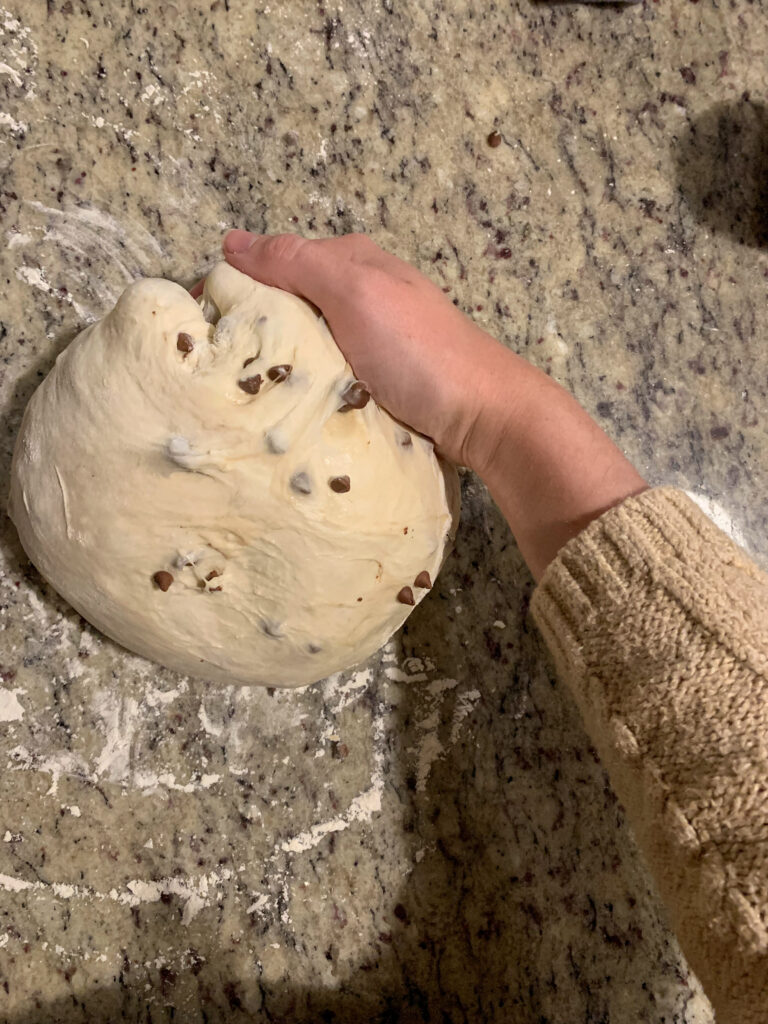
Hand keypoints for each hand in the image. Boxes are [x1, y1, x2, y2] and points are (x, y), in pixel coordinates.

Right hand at [218, 230, 515, 468]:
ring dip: (279, 367)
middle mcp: (359, 297)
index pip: (274, 263)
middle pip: (287, 309)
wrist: (483, 416)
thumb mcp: (354, 291)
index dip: (235, 289)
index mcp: (351, 263)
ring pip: (305, 348)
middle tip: (213, 372)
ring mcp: (370, 344)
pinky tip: (289, 410)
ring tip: (242, 396)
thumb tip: (232, 240)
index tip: (198, 325)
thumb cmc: (419, 350)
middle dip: (253, 333)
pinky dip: (307, 391)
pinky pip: (327, 380)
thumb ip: (296, 262)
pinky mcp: (377, 384)